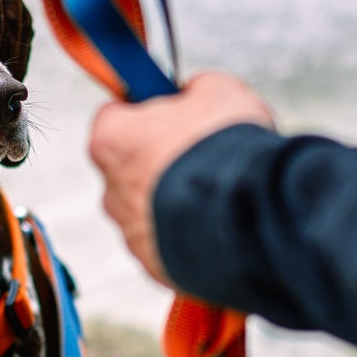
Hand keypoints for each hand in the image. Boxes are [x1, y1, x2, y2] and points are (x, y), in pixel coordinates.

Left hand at [88, 71, 274, 286]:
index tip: (170, 113)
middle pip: (129, 168)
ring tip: (219, 195)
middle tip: (201, 155)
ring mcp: (131, 233)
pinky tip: (221, 224)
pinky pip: (168, 245)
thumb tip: (195, 93)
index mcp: (112, 140)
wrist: (245, 216)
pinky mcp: (155, 266)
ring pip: (148, 210)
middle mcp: (110, 189)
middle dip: (160, 161)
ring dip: (175, 202)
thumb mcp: (219, 90)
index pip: (114, 117)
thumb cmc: (224, 147)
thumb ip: (196, 89)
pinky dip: (189, 236)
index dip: (145, 112)